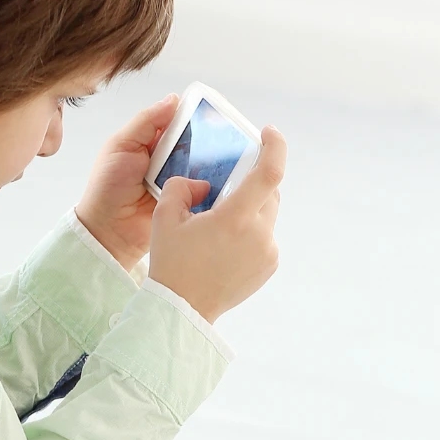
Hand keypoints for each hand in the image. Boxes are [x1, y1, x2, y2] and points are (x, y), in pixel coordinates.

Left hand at [76, 94, 208, 271]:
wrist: (109, 231)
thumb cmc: (107, 188)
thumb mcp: (121, 145)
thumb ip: (146, 122)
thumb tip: (173, 99)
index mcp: (149, 142)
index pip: (176, 121)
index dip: (192, 114)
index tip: (210, 110)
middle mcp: (167, 159)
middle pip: (194, 142)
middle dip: (207, 139)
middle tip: (225, 135)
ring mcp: (177, 180)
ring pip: (202, 164)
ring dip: (211, 162)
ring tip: (230, 155)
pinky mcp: (186, 201)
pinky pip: (203, 188)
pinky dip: (211, 183)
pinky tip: (224, 178)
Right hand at [147, 126, 286, 323]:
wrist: (182, 308)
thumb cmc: (171, 262)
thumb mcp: (165, 216)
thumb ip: (183, 186)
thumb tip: (203, 184)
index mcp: (236, 218)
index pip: (270, 173)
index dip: (275, 146)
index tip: (269, 132)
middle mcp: (260, 235)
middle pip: (269, 193)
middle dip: (252, 183)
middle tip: (228, 186)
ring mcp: (268, 252)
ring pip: (268, 215)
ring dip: (251, 209)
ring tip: (220, 222)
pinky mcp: (269, 266)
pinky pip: (266, 236)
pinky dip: (251, 231)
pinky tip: (225, 244)